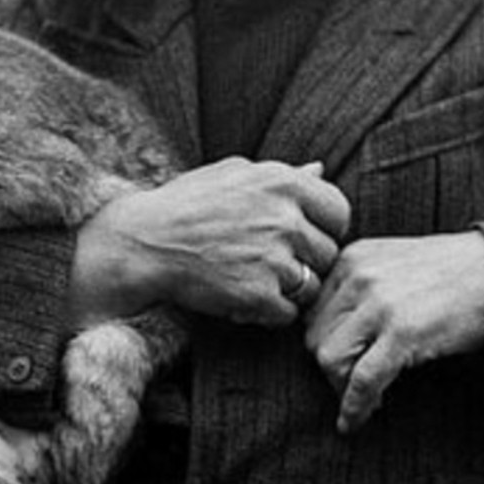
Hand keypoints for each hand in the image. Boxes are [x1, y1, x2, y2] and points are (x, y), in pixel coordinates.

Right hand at [70, 157, 349, 327]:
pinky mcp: (258, 295)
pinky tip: (242, 297)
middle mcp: (285, 219)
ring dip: (288, 290)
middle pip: (327, 254)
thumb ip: (283, 175)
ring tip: (255, 279)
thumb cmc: (186, 204)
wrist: (143, 243)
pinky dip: (268, 312)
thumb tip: (320, 170)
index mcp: (284, 182)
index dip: (324, 228)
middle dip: (305, 261)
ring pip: (311, 286)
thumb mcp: (233, 174)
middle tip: (270, 262)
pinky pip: (287, 313)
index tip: (301, 236)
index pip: (339, 212)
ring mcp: (274, 258)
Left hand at [304, 231, 483, 433]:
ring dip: (341, 388)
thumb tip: (335, 334)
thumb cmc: (454, 272)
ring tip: (364, 400)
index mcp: (352, 258)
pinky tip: (356, 421)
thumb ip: (360, 287)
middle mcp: (358, 275)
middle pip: (314, 338)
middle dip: (331, 369)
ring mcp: (378, 303)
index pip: (312, 313)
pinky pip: (362, 380)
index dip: (325, 344)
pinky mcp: (402, 332)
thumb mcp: (393, 263)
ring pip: (329, 359)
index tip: (343, 363)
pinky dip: (355, 407)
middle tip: (354, 387)